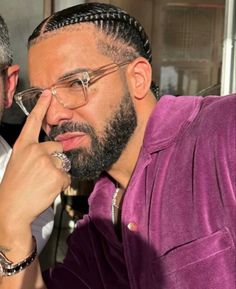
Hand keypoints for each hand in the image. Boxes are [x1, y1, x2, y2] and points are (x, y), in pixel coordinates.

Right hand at [0, 92, 70, 227]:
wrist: (11, 209)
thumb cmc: (15, 187)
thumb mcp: (19, 163)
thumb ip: (35, 153)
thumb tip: (54, 151)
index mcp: (23, 146)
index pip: (33, 122)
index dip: (41, 107)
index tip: (48, 93)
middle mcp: (35, 150)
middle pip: (58, 146)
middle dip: (55, 158)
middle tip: (41, 173)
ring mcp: (46, 161)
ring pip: (64, 162)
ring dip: (58, 172)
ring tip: (43, 183)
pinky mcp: (56, 174)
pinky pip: (67, 176)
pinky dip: (61, 183)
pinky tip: (48, 189)